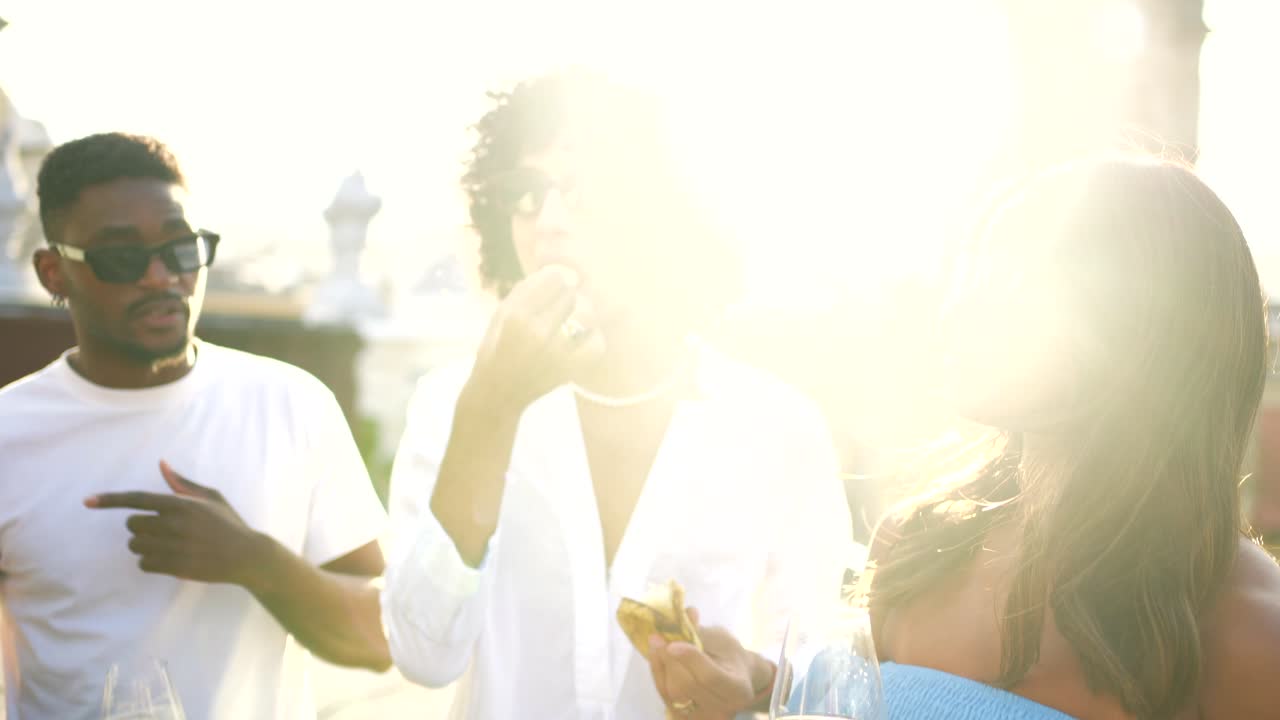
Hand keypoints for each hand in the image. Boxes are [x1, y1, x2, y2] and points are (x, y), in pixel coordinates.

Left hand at [85, 460, 266, 586]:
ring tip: (167, 546)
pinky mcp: (174, 567)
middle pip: (132, 525)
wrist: (247, 555)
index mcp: (181, 504)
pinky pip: (143, 564)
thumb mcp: (211, 498)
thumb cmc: (228, 523)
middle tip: (159, 530)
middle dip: (140, 527)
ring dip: (145, 545)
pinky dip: (150, 562)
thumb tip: (162, 464)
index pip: (137, 499)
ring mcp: (173, 547)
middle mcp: (174, 524)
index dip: (110, 499)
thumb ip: (183, 483)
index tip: (87, 501)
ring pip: (136, 545)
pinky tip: (168, 559)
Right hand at [461, 265, 603, 419]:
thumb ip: (526, 289)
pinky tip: (579, 338)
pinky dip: (591, 337)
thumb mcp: (500, 313)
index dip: (553, 280)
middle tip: (556, 309)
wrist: (497, 394)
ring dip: (579, 313)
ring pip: (586, 314)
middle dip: (565, 297)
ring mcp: (558, 354)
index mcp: (517, 317)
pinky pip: (596, 342)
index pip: (553, 279)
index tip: (549, 289)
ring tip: (568, 320)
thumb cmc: (496, 349)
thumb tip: (555, 271)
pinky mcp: (571, 370)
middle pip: (571, 295)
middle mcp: (539, 334)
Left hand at [647, 609, 774, 718]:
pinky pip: (665, 696)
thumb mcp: (722, 638)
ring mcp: (702, 718)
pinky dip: (659, 674)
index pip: (710, 676)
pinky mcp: (684, 718)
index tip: (672, 643)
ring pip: (672, 693)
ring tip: (656, 643)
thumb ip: (703, 630)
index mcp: (738, 690)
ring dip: (660, 665)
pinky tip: (657, 657)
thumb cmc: (729, 655)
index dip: (690, 659)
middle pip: (687, 687)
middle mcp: (722, 710)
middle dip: (669, 660)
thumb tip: (687, 613)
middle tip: (657, 637)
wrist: (733, 678)